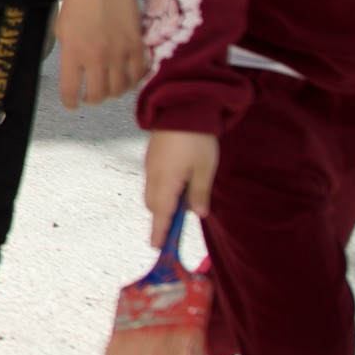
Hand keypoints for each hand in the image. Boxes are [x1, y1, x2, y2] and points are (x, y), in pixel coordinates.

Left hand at [54, 0, 145, 107]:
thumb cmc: (78, 0)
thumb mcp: (61, 28)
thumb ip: (67, 51)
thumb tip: (75, 68)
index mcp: (72, 53)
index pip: (70, 90)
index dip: (70, 102)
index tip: (72, 105)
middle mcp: (96, 58)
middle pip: (97, 95)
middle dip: (91, 99)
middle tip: (90, 96)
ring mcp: (119, 54)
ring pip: (119, 89)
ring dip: (112, 93)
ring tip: (108, 88)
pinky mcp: (137, 46)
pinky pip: (138, 75)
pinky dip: (132, 82)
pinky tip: (127, 80)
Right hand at [143, 129, 218, 247]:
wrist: (181, 108)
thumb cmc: (197, 140)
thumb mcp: (205, 169)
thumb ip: (200, 193)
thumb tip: (197, 214)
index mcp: (166, 182)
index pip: (161, 213)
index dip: (159, 231)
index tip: (157, 246)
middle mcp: (153, 176)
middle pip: (152, 205)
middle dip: (161, 217)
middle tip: (175, 225)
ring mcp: (149, 165)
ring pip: (151, 192)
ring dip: (162, 202)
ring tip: (183, 201)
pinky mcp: (150, 157)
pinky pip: (152, 180)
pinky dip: (161, 189)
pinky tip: (178, 182)